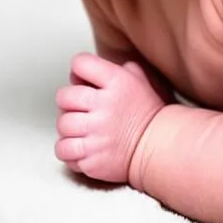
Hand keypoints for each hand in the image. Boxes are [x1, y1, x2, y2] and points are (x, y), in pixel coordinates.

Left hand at [55, 52, 167, 183]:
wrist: (160, 149)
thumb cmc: (148, 114)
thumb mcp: (140, 80)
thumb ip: (118, 67)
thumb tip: (89, 68)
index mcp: (116, 82)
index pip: (80, 63)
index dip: (78, 71)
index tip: (82, 80)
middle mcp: (104, 106)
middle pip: (64, 96)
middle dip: (69, 101)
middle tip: (79, 108)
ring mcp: (97, 134)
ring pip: (62, 125)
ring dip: (68, 127)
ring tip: (80, 129)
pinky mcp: (92, 159)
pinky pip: (64, 151)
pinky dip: (68, 150)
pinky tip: (79, 147)